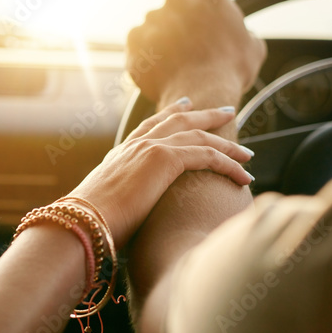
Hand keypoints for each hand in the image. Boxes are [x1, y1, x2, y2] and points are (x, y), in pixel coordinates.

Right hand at [65, 99, 252, 247]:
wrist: (84, 222)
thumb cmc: (92, 225)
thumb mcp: (106, 208)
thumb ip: (119, 204)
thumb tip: (121, 221)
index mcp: (120, 154)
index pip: (150, 126)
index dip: (170, 115)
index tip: (186, 107)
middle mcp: (136, 145)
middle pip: (178, 120)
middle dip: (205, 115)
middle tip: (225, 112)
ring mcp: (150, 148)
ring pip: (199, 135)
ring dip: (226, 143)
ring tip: (246, 151)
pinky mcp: (165, 159)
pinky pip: (208, 155)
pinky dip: (229, 164)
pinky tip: (244, 175)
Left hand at [127, 0, 266, 104]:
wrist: (201, 92)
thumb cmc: (231, 71)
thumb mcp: (254, 49)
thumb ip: (247, 34)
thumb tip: (246, 36)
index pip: (205, 1)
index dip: (206, 21)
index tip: (206, 37)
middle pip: (177, 10)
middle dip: (180, 26)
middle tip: (188, 51)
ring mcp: (153, 17)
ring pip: (155, 26)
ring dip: (161, 39)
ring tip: (173, 64)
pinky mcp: (135, 38)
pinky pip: (139, 44)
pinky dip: (145, 54)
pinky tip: (159, 69)